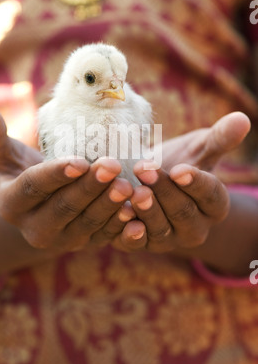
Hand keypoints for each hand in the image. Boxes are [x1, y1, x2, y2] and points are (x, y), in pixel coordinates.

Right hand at [0, 108, 134, 251]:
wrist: (42, 204)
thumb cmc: (23, 171)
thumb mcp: (6, 157)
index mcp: (12, 204)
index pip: (33, 188)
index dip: (56, 175)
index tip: (79, 161)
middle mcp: (34, 229)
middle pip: (63, 207)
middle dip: (89, 188)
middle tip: (112, 166)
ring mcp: (62, 240)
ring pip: (87, 224)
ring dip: (108, 205)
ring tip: (128, 186)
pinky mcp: (85, 244)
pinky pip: (104, 237)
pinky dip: (120, 226)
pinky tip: (135, 212)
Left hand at [108, 111, 250, 251]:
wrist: (146, 182)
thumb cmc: (177, 163)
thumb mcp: (198, 149)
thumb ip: (218, 138)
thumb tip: (242, 119)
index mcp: (215, 205)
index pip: (210, 195)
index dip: (195, 183)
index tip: (180, 170)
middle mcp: (196, 227)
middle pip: (183, 211)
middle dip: (164, 190)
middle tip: (144, 169)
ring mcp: (169, 239)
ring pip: (160, 229)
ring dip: (146, 210)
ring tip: (133, 192)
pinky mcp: (143, 244)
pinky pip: (136, 243)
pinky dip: (128, 232)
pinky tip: (120, 215)